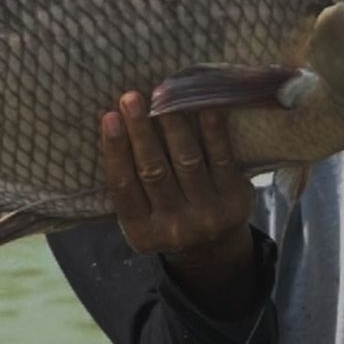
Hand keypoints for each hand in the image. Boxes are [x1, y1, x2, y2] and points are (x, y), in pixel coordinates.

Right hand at [102, 91, 253, 258]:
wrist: (215, 247)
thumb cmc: (168, 218)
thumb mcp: (142, 217)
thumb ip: (131, 183)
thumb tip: (117, 124)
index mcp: (142, 233)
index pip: (123, 187)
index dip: (116, 150)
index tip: (109, 117)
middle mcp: (174, 227)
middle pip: (154, 172)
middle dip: (141, 132)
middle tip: (131, 98)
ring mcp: (207, 214)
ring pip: (187, 161)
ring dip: (173, 125)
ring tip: (162, 95)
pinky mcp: (234, 199)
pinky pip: (222, 158)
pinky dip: (213, 130)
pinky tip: (205, 106)